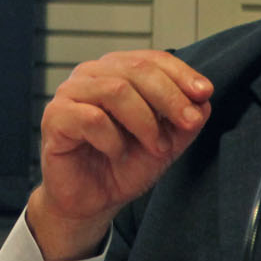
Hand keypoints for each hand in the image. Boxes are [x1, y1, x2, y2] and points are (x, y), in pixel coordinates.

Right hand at [30, 50, 213, 259]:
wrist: (93, 201)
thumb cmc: (124, 165)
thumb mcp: (166, 142)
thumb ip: (184, 120)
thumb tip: (203, 99)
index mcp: (117, 71)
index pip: (152, 59)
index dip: (181, 74)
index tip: (205, 94)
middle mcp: (92, 75)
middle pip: (137, 69)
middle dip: (170, 97)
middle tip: (188, 123)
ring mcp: (70, 93)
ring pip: (116, 90)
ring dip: (145, 122)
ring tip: (155, 147)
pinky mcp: (55, 118)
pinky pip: (92, 118)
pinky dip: (113, 139)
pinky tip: (117, 153)